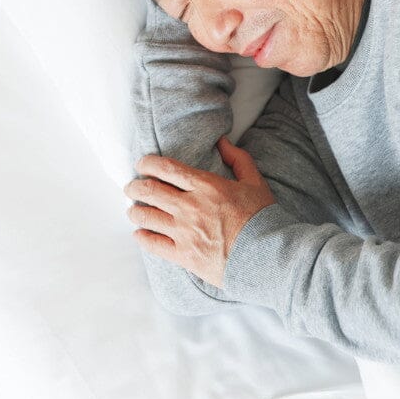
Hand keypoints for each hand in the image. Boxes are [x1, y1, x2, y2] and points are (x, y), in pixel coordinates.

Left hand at [124, 136, 274, 288]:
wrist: (268, 256)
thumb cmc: (263, 218)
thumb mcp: (255, 182)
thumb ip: (238, 159)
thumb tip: (222, 142)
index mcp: (206, 186)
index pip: (166, 168)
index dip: (147, 164)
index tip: (142, 164)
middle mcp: (190, 207)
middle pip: (149, 191)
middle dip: (134, 187)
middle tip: (131, 187)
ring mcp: (185, 233)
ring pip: (146, 217)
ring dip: (135, 212)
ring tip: (133, 211)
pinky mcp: (184, 256)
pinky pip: (152, 244)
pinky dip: (141, 237)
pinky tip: (139, 233)